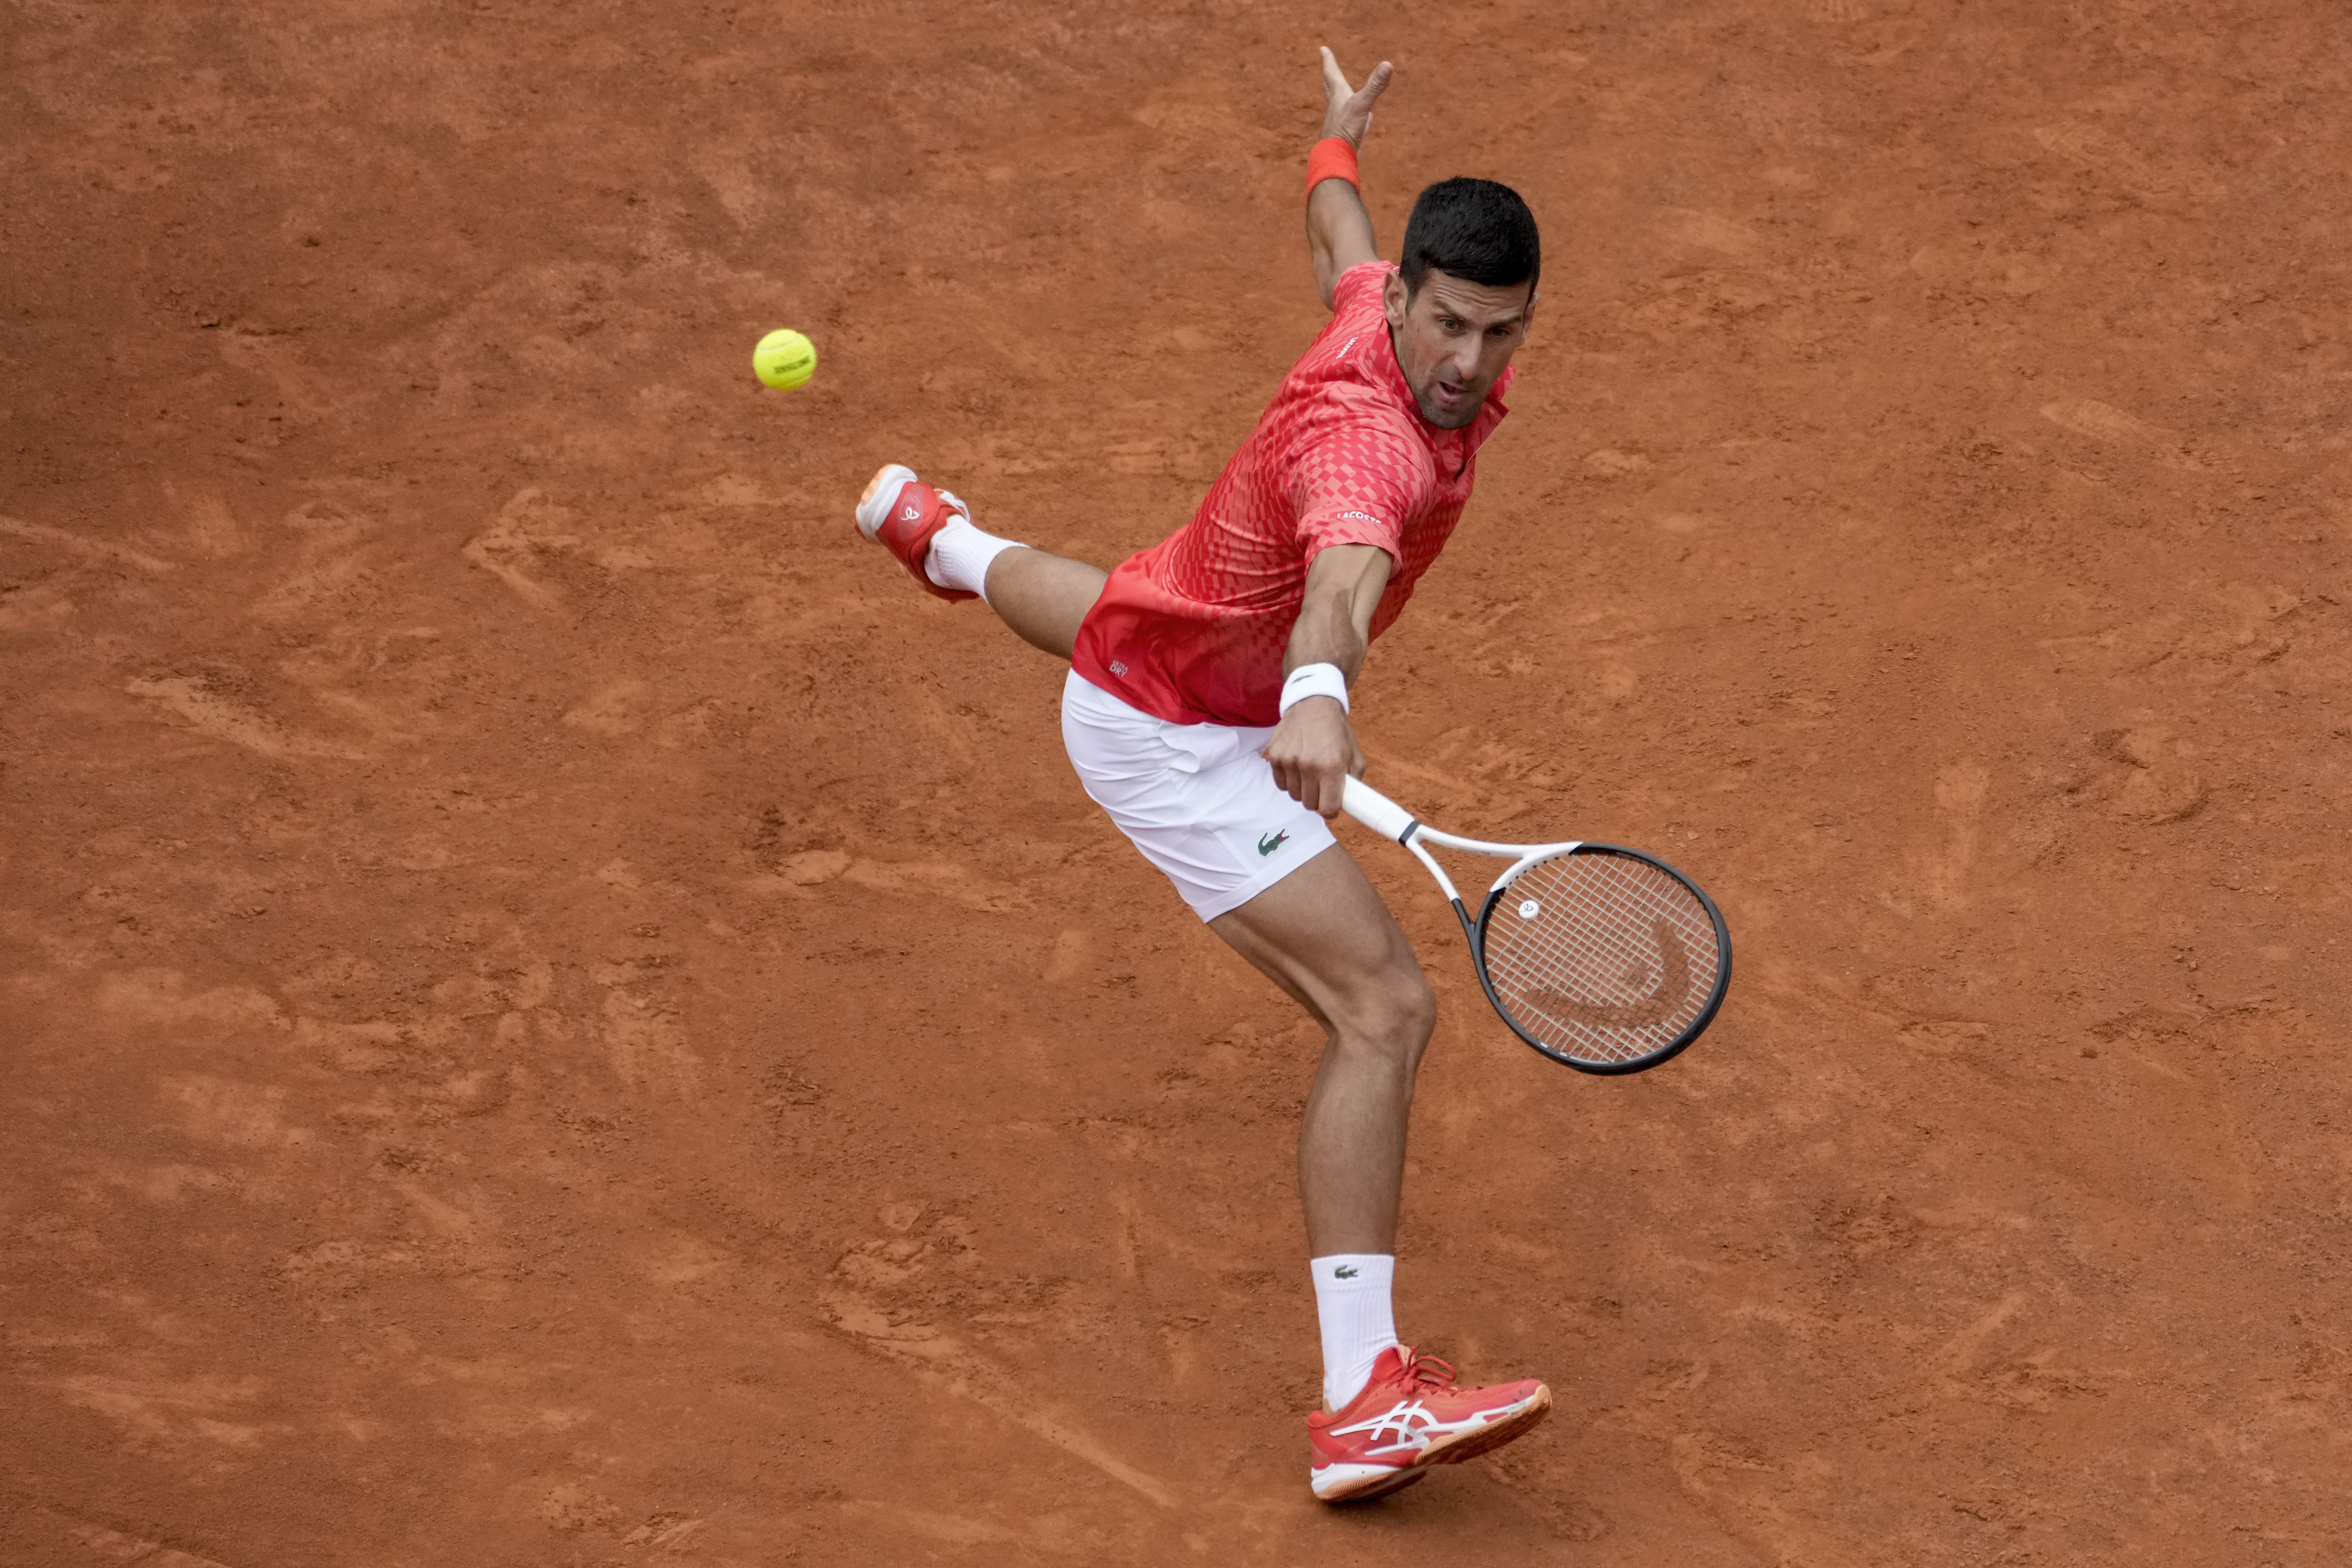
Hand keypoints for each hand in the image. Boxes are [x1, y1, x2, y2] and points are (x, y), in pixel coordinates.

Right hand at [1262, 695, 1365, 818]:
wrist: (1313, 704)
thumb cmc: (1336, 731)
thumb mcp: (1355, 754)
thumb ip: (1355, 780)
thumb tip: (1349, 803)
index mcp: (1331, 766)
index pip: (1327, 808)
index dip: (1331, 811)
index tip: (1331, 807)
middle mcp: (1308, 765)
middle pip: (1309, 804)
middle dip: (1317, 800)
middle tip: (1322, 788)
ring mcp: (1289, 761)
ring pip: (1294, 795)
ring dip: (1302, 790)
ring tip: (1309, 774)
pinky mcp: (1274, 757)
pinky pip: (1281, 784)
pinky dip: (1289, 781)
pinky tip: (1297, 768)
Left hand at [1318, 47, 1392, 148]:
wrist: (1336, 157)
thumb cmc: (1345, 130)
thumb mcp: (1362, 104)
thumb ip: (1375, 86)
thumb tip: (1388, 65)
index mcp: (1338, 95)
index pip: (1331, 73)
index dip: (1328, 60)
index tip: (1322, 49)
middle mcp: (1336, 106)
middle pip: (1330, 87)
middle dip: (1329, 75)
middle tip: (1327, 67)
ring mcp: (1340, 120)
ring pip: (1339, 103)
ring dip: (1340, 94)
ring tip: (1342, 90)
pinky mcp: (1346, 134)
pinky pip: (1351, 121)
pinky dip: (1357, 116)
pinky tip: (1364, 119)